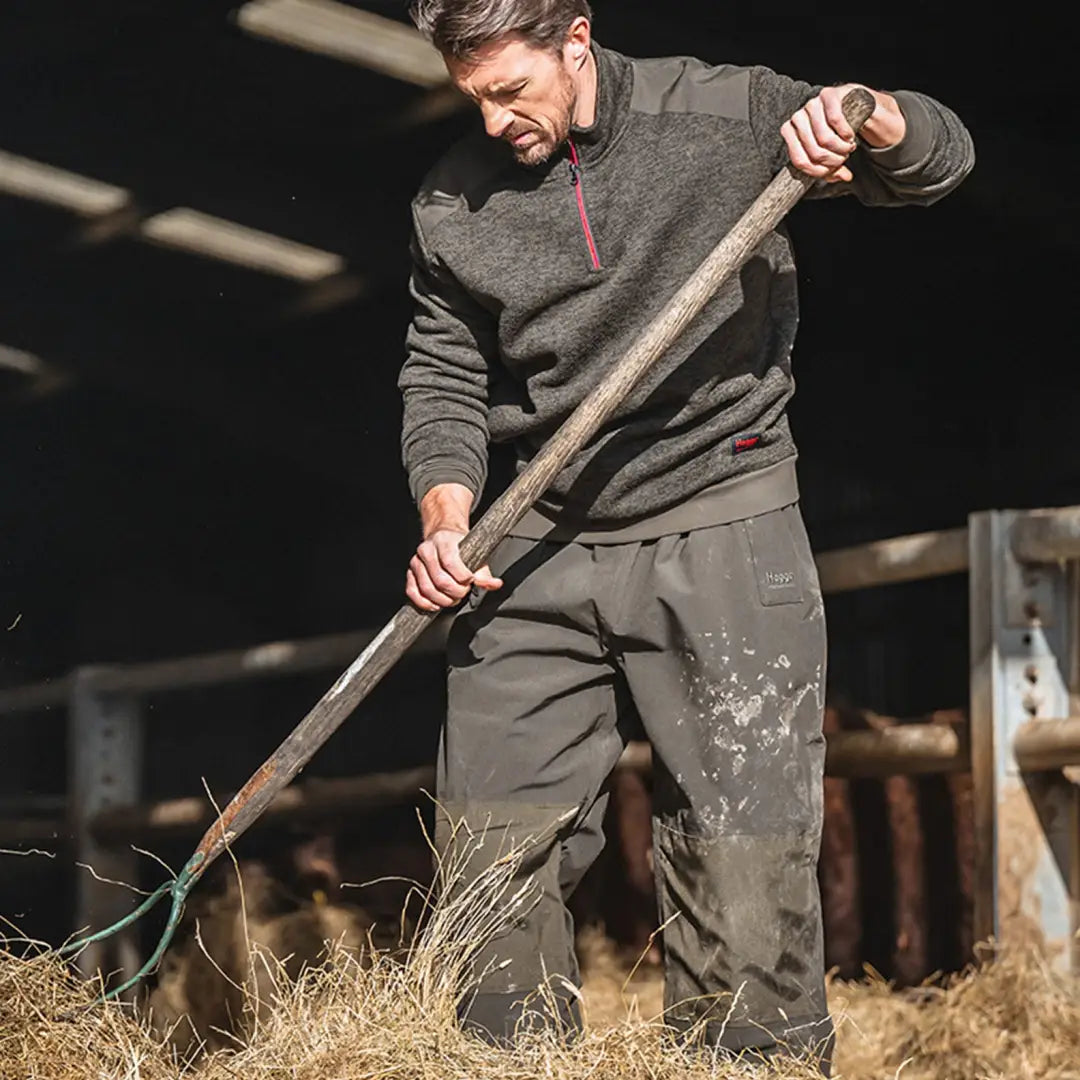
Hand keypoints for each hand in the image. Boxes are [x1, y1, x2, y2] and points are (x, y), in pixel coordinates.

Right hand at [406, 528, 502, 612]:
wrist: (443, 537)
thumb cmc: (459, 546)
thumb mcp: (475, 555)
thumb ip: (484, 573)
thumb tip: (494, 585)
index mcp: (444, 542)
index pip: (451, 563)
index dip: (463, 577)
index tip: (470, 581)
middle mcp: (427, 550)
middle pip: (440, 580)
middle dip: (455, 592)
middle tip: (463, 592)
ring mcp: (416, 562)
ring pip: (426, 588)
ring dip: (442, 599)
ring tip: (452, 599)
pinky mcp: (410, 573)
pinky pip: (412, 591)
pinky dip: (424, 602)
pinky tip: (435, 604)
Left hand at [781, 84, 904, 183]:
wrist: (850, 104)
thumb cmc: (834, 132)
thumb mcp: (830, 152)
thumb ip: (832, 169)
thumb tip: (844, 177)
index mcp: (789, 133)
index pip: (799, 161)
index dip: (816, 171)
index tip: (830, 171)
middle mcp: (797, 117)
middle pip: (814, 152)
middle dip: (833, 161)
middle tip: (843, 158)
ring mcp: (811, 104)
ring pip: (825, 139)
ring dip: (841, 148)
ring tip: (848, 147)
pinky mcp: (827, 95)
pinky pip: (835, 120)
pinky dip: (845, 133)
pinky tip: (849, 136)